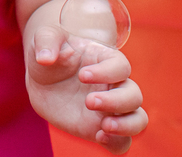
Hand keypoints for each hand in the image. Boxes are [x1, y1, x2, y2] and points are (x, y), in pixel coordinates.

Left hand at [26, 25, 146, 153]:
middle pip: (134, 95)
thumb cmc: (51, 51)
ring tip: (103, 126)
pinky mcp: (100, 128)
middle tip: (89, 101)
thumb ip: (46, 41)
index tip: (82, 75)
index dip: (106, 72)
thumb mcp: (45, 38)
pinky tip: (99, 137)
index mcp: (106, 60)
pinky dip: (117, 143)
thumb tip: (45, 57)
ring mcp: (111, 109)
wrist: (43, 77)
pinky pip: (121, 143)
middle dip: (116, 101)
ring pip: (138, 120)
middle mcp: (115, 85)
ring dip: (126, 125)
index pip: (120, 67)